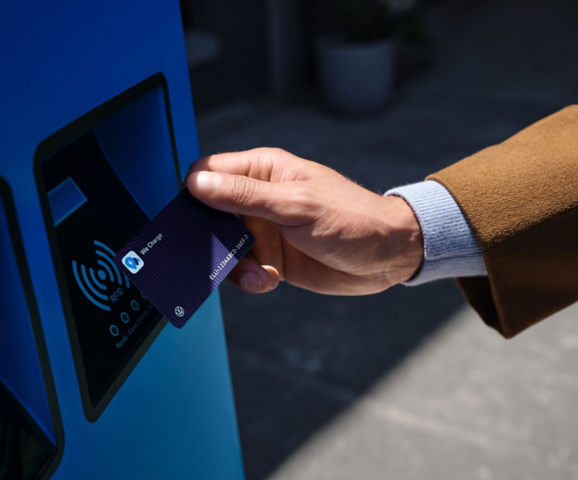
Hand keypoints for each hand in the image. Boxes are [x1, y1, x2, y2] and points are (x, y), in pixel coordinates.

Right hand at [186, 148, 423, 294]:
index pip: (209, 172)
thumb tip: (197, 184)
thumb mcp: (296, 206)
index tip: (188, 219)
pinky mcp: (270, 257)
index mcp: (262, 171)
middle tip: (213, 254)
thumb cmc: (352, 219)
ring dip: (232, 263)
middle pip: (209, 213)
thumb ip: (245, 197)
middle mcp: (258, 198)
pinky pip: (242, 268)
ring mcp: (263, 228)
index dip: (194, 193)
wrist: (389, 257)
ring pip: (223, 245)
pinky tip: (269, 281)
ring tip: (256, 273)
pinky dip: (248, 278)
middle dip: (208, 237)